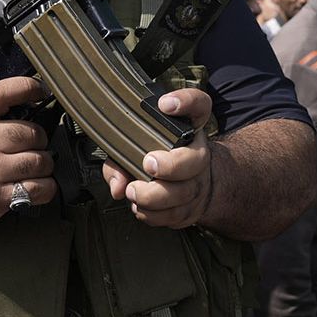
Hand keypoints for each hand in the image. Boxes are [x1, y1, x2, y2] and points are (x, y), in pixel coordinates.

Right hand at [0, 76, 54, 232]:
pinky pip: (38, 188)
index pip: (3, 92)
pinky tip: (38, 186)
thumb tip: (23, 109)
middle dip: (39, 140)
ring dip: (44, 165)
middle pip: (31, 132)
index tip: (41, 90)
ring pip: (39, 160)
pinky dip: (45, 188)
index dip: (28, 87)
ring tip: (35, 168)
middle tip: (34, 147)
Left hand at [102, 88, 215, 228]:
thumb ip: (119, 157)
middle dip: (171, 165)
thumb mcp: (135, 147)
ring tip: (133, 192)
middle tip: (148, 163)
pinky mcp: (193, 208)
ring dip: (155, 196)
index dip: (186, 102)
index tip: (164, 104)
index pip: (199, 105)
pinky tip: (139, 207)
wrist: (189, 185)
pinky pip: (175, 215)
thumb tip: (118, 184)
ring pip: (184, 193)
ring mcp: (198, 183)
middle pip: (197, 159)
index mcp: (189, 128)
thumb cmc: (156, 158)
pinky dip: (153, 214)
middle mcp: (199, 154)